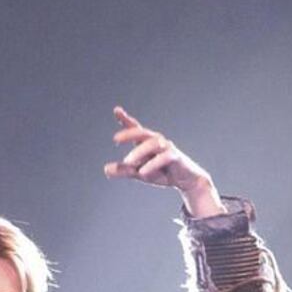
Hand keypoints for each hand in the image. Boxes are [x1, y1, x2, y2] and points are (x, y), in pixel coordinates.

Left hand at [103, 105, 225, 216]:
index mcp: (147, 143)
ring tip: (127, 162)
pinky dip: (153, 164)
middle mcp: (157, 141)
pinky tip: (142, 172)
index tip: (116, 110)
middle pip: (142, 132)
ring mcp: (167, 147)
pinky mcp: (176, 157)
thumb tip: (105, 169)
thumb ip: (124, 170)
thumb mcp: (140, 173)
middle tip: (115, 139)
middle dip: (129, 133)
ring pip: (152, 144)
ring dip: (139, 152)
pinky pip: (164, 157)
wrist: (186, 181)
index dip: (126, 119)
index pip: (136, 128)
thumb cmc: (163, 172)